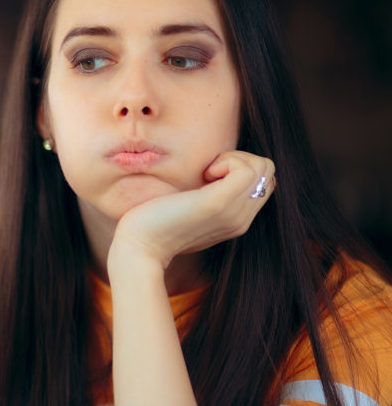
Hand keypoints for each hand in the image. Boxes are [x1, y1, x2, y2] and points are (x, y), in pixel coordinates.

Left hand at [110, 150, 275, 268]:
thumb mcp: (188, 209)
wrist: (138, 246)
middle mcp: (241, 219)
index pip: (263, 182)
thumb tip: (209, 172)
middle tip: (207, 172)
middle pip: (268, 172)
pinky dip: (227, 161)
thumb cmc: (154, 223)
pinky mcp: (218, 204)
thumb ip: (207, 196)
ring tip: (206, 173)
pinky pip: (247, 169)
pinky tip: (204, 174)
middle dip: (239, 160)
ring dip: (234, 159)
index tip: (208, 175)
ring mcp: (233, 213)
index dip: (239, 168)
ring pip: (263, 167)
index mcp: (235, 220)